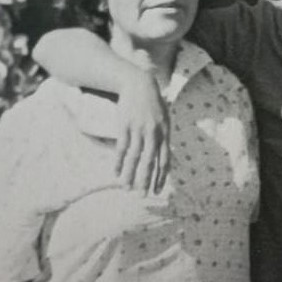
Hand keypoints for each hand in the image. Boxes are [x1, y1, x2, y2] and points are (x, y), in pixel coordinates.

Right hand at [115, 70, 169, 194]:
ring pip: (134, 157)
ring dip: (129, 174)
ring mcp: (139, 130)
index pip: (165, 160)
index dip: (161, 177)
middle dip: (146, 181)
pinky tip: (115, 173)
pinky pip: (122, 148)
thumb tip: (165, 157)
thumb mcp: (165, 119)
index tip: (158, 190)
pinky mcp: (125, 126)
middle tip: (143, 196)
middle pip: (150, 162)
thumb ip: (164, 138)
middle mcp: (153, 133)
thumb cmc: (153, 104)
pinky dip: (118, 162)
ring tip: (126, 188)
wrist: (139, 84)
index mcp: (165, 134)